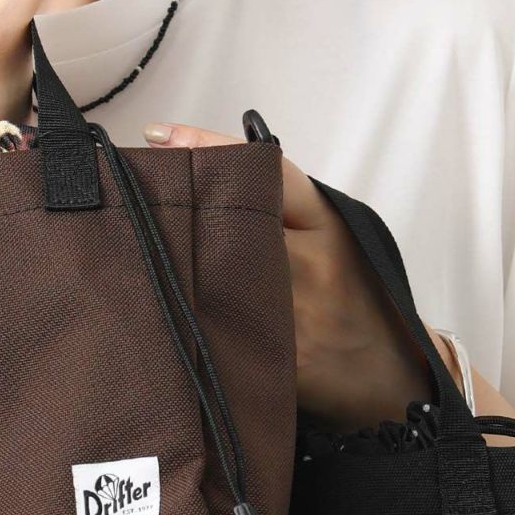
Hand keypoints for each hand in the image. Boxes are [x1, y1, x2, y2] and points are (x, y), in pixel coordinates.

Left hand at [142, 121, 430, 427]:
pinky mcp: (278, 363)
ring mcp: (296, 316)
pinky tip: (151, 315)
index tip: (157, 137)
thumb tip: (207, 168)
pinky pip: (218, 334)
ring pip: (215, 280)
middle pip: (231, 222)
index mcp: (328, 225)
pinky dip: (182, 321)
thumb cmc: (356, 300)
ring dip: (168, 267)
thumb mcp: (335, 238)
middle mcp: (313, 264)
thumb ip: (284, 209)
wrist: (392, 378)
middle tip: (123, 202)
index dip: (209, 147)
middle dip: (175, 212)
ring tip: (122, 255)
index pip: (269, 171)